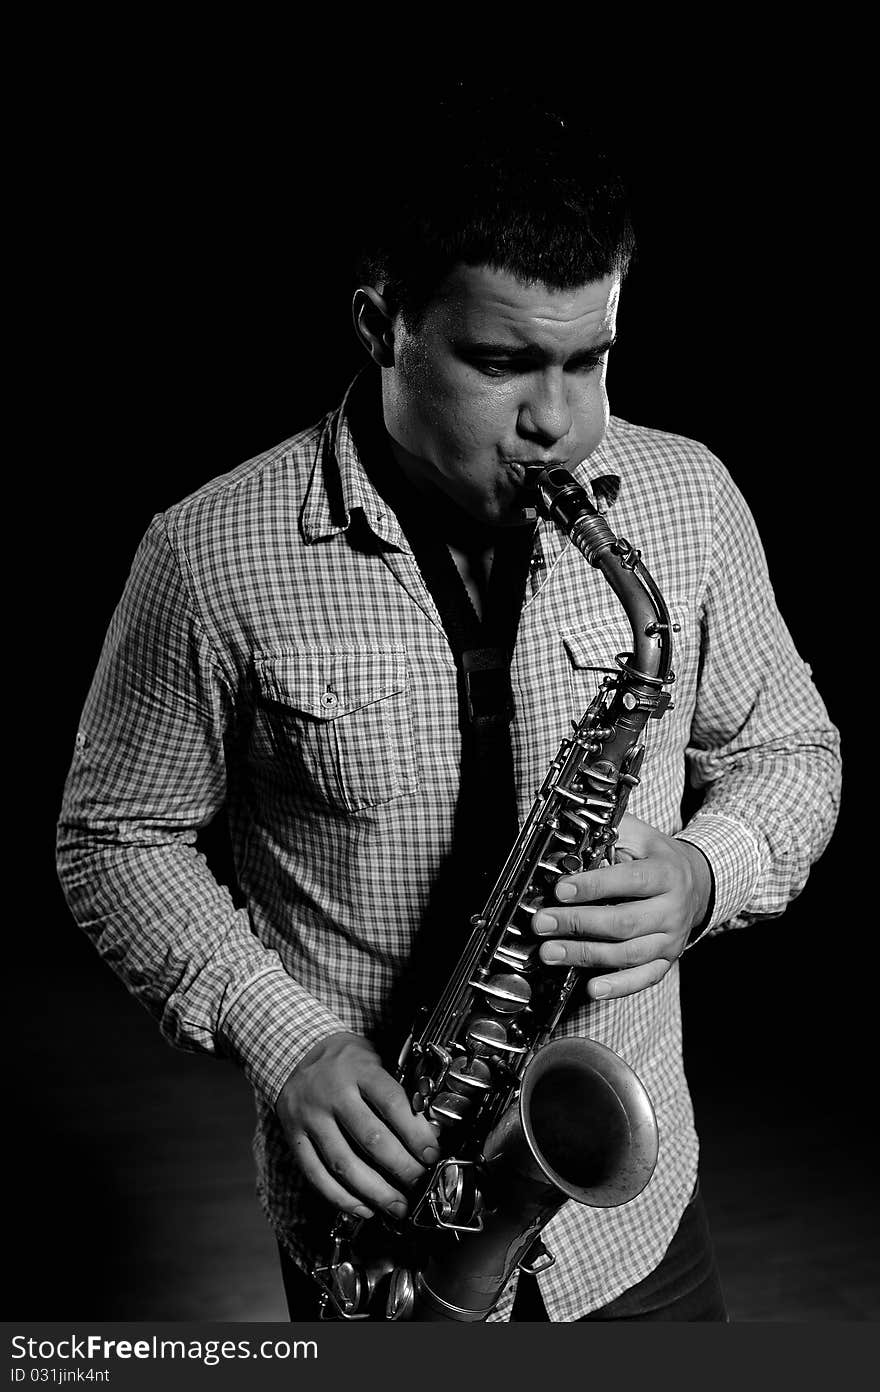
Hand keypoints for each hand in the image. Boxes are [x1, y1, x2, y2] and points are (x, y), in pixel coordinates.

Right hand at [276, 1032, 440, 1220]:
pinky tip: (362, 1207)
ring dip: (374, 1191)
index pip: (391, 1102)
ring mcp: (310, 1117)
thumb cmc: (346, 1060)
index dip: (415, 1132)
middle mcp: (332, 1093)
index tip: (431, 1153)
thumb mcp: (374, 1058)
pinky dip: (340, 1198)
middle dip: (401, 1167)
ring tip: (396, 1206)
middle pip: (370, 1138)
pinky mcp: (295, 1137)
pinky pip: (316, 1175)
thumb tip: (429, 1132)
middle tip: (418, 1182)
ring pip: (343, 1163)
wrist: (297, 1052)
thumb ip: (397, 1090)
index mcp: (358, 1070)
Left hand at [532, 813, 711, 1000]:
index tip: (562, 890)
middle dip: (579, 924)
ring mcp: (671, 938)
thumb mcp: (638, 834)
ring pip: (628, 953)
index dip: (594, 886)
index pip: (630, 880)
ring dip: (586, 955)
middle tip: (544, 923)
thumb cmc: (656, 857)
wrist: (696, 882)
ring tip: (551, 952)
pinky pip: (644, 978)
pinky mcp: (666, 959)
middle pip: (624, 922)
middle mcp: (672, 909)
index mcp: (666, 873)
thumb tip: (569, 841)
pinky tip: (593, 988)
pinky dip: (619, 986)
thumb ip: (607, 834)